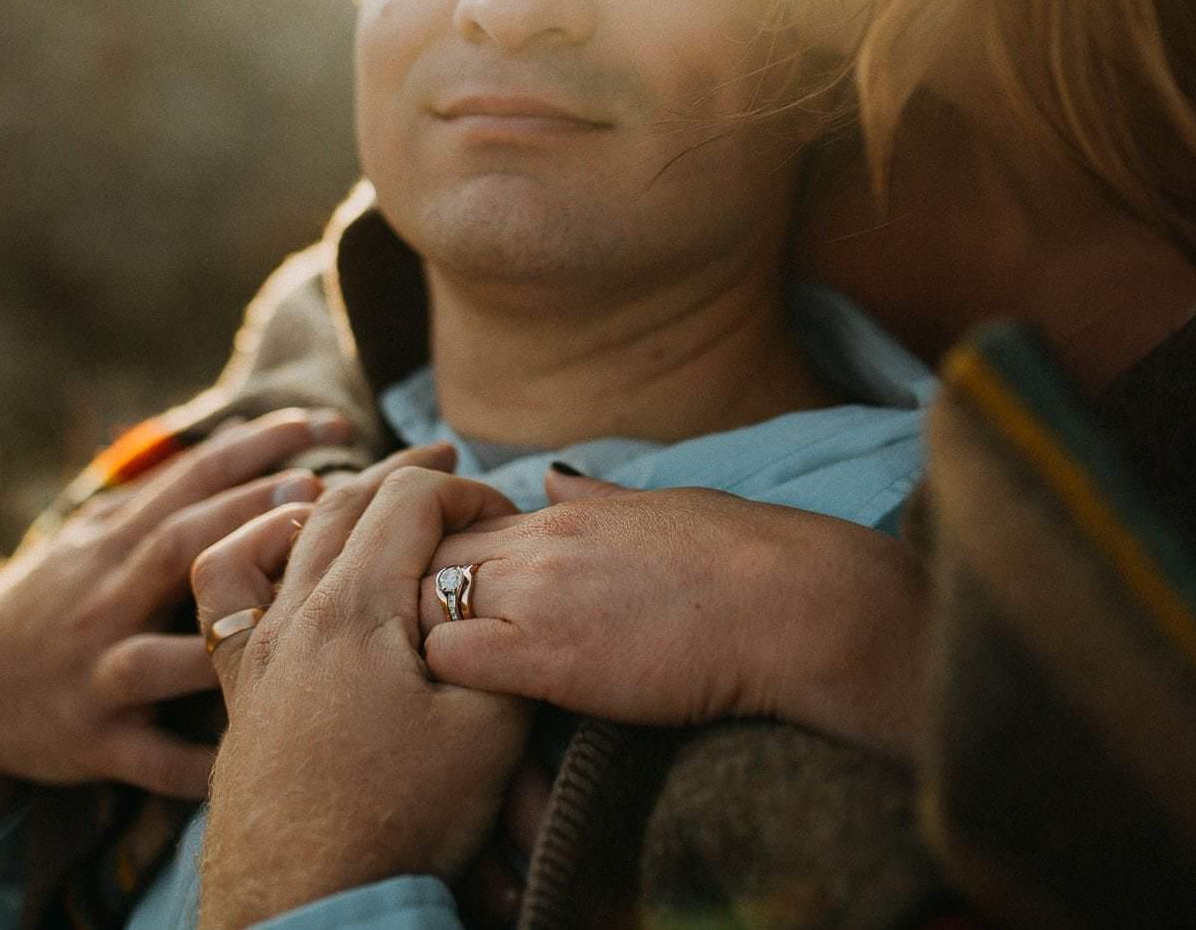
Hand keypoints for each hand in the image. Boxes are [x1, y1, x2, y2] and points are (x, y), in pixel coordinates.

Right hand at [0, 409, 348, 842]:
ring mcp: (98, 674)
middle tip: (318, 491)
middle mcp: (104, 602)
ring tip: (298, 611)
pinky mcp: (94, 742)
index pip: (189, 481)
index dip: (254, 448)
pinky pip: (150, 760)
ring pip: (164, 655)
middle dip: (247, 519)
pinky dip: (194, 764)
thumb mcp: (92, 536)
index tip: (323, 424)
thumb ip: (162, 490)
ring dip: (228, 633)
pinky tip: (254, 756)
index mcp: (112, 545)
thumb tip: (238, 431)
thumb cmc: (55, 601)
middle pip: (180, 549)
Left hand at [192, 448, 533, 929]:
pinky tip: (283, 556)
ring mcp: (256, 648)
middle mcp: (295, 611)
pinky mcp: (237, 689)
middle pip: (346, 499)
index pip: (410, 498)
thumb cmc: (400, 821)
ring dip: (335, 500)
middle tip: (450, 472)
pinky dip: (255, 549)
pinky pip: (225, 590)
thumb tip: (507, 606)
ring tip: (372, 498)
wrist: (309, 903)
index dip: (465, 491)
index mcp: (356, 605)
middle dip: (406, 477)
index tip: (502, 519)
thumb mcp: (489, 732)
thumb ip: (504, 649)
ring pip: (285, 531)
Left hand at [418, 468, 931, 758]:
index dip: (431, 568)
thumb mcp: (660, 507)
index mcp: (559, 516)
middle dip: (405, 607)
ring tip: (427, 696)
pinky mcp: (544, 655)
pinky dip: (442, 684)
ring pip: (417, 604)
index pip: (448, 526)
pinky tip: (463, 715)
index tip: (436, 610)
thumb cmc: (743, 561)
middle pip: (417, 560)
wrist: (789, 603)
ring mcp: (534, 595)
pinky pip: (448, 658)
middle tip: (411, 662)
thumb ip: (594, 501)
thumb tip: (552, 479)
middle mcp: (534, 546)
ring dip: (416, 647)